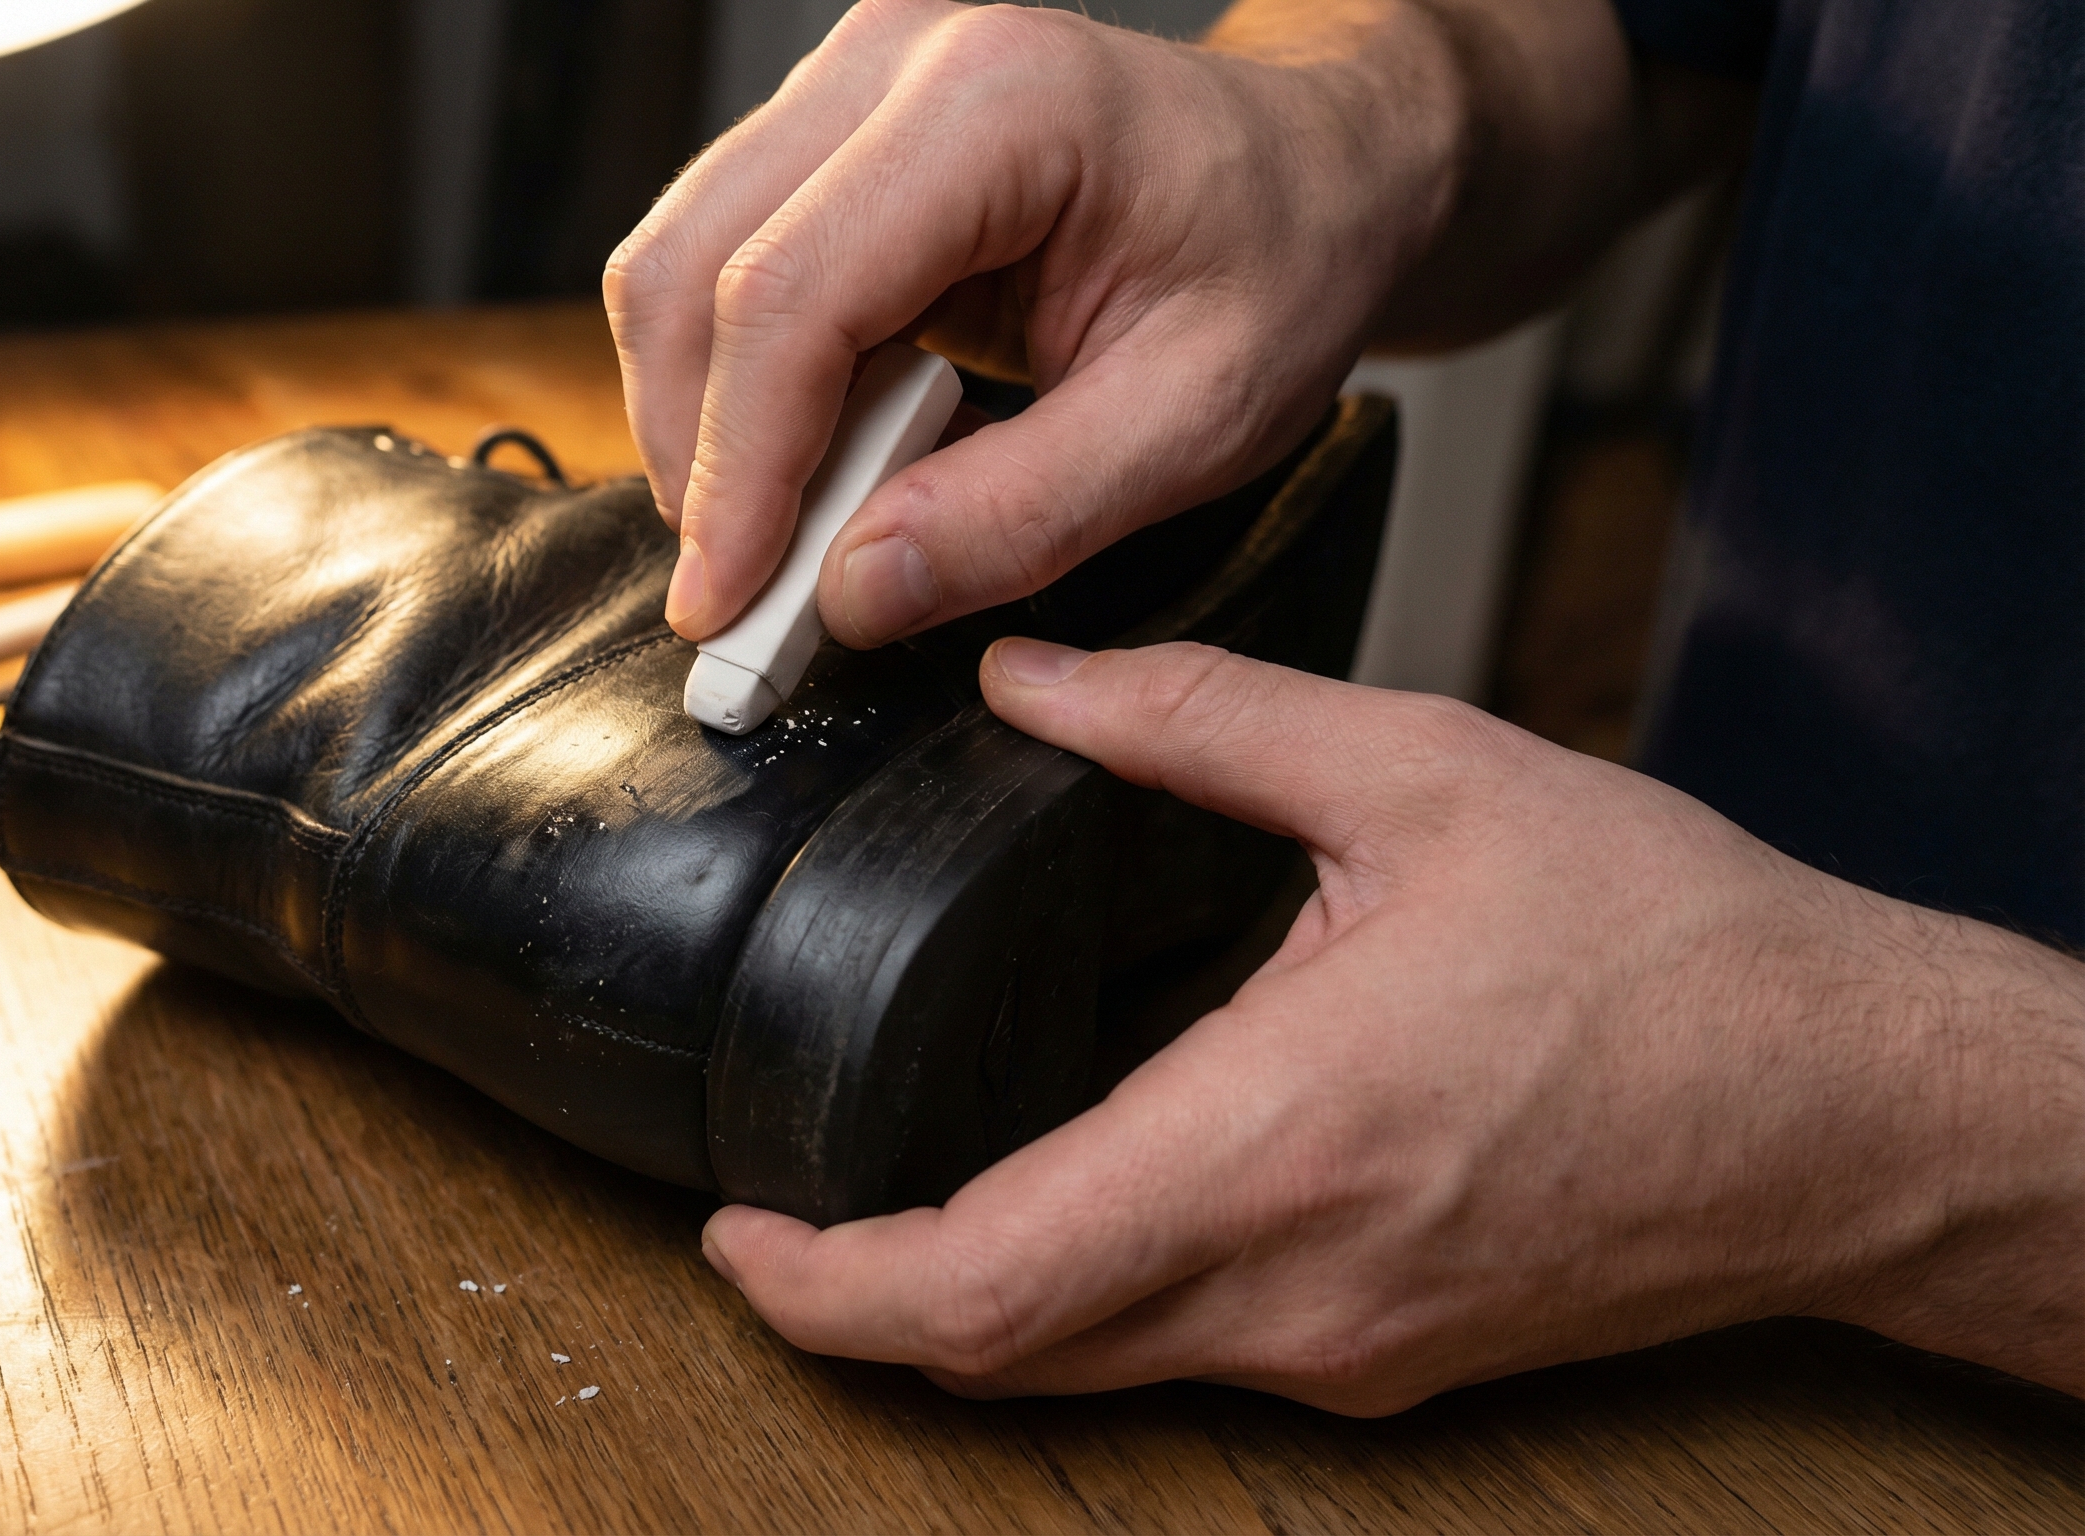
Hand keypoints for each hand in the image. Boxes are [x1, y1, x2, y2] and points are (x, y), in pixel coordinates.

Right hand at [604, 0, 1468, 645]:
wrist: (1319, 165)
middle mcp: (896, 60)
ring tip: (790, 539)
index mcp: (1000, 104)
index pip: (791, 295)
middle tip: (739, 604)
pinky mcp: (828, 132)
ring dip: (706, 428)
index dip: (739, 469)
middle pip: (692, 270)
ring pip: (679, 268)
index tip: (728, 605)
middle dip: (696, 458)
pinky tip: (820, 461)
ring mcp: (848, 83)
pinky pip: (723, 269)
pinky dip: (742, 392)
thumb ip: (1024, 514)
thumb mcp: (1198, 420)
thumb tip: (854, 590)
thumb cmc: (1284, 259)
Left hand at [701, 640, 2084, 1409]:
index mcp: (1273, 1142)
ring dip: (969, 1302)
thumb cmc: (1670, 950)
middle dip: (859, 1305)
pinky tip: (1071, 1191)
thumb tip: (1026, 677)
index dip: (822, 1288)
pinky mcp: (1384, 1357)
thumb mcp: (1419, 777)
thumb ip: (1194, 717)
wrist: (1854, 1105)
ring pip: (1086, 1367)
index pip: (981, 1284)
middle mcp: (1291, 1286)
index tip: (734, 1235)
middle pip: (1002, 1357)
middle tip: (775, 1217)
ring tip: (889, 1195)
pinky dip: (1087, 1296)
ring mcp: (1339, 1346)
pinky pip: (1183, 1352)